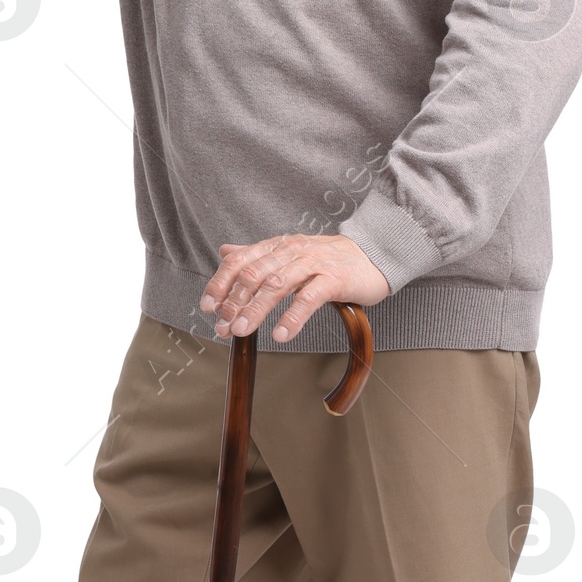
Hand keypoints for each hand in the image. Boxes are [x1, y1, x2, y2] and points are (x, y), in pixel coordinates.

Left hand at [200, 234, 389, 342]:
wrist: (374, 255)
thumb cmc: (329, 260)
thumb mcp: (290, 253)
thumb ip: (257, 255)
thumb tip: (225, 253)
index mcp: (277, 247)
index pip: (240, 261)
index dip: (220, 283)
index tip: (207, 307)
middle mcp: (291, 252)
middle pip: (254, 274)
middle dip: (234, 301)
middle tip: (224, 326)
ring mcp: (313, 263)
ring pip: (277, 285)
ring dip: (256, 309)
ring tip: (242, 331)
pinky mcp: (334, 279)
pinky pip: (309, 298)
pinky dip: (293, 317)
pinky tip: (281, 335)